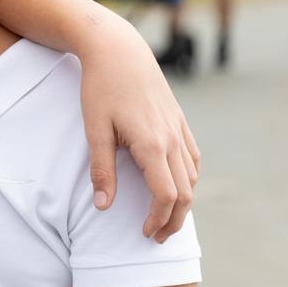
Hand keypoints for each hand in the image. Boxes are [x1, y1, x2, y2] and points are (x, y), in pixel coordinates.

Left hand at [79, 24, 199, 242]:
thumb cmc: (100, 88)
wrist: (118, 50)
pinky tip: (178, 185)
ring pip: (192, 176)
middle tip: (158, 237)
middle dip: (174, 219)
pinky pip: (193, 157)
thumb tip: (103, 207)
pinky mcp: (179, 120)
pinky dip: (189, 178)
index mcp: (151, 145)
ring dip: (183, 201)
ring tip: (166, 217)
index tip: (145, 233)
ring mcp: (179, 129)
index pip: (166, 195)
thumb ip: (101, 170)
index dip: (158, 219)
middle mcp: (171, 139)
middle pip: (185, 192)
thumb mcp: (94, 129)